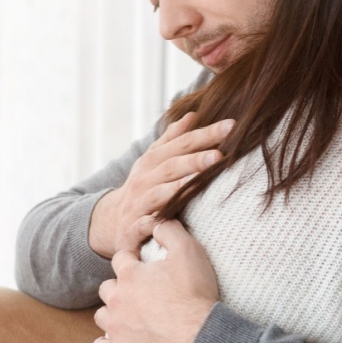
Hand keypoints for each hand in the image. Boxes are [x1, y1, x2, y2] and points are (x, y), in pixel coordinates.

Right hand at [88, 113, 233, 258]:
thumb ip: (172, 138)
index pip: (181, 143)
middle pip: (172, 166)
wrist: (111, 220)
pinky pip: (147, 223)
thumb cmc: (142, 186)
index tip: (230, 126)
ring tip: (202, 180)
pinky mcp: (135, 227)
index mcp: (152, 160)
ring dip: (181, 185)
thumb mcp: (153, 160)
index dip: (204, 134)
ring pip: (160, 192)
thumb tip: (192, 115)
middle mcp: (144, 178)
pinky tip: (174, 218)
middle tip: (220, 154)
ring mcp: (139, 202)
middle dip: (196, 159)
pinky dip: (158, 220)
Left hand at [92, 219, 219, 342]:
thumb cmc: (195, 294)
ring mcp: (114, 328)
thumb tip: (157, 221)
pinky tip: (122, 341)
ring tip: (132, 317)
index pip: (120, 259)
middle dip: (120, 288)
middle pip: (107, 288)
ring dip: (113, 314)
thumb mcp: (189, 252)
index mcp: (130, 275)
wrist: (199, 338)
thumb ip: (170, 231)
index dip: (132, 261)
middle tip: (141, 294)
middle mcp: (116, 299)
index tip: (143, 267)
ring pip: (101, 316)